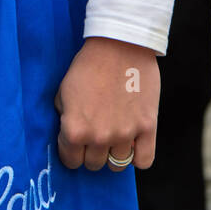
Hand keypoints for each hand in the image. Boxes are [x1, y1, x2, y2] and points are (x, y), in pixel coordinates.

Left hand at [54, 37, 158, 171]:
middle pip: (93, 164)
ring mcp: (125, 135)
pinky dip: (137, 156)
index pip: (70, 160)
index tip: (75, 140)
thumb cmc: (88, 64)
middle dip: (90, 151)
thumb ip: (64, 117)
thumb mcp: (63, 90)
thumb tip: (67, 134)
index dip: (70, 149)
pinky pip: (143, 161)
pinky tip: (132, 142)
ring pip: (116, 165)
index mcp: (75, 129)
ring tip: (113, 135)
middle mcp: (99, 137)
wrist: (119, 44)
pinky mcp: (147, 128)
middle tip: (94, 133)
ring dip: (113, 153)